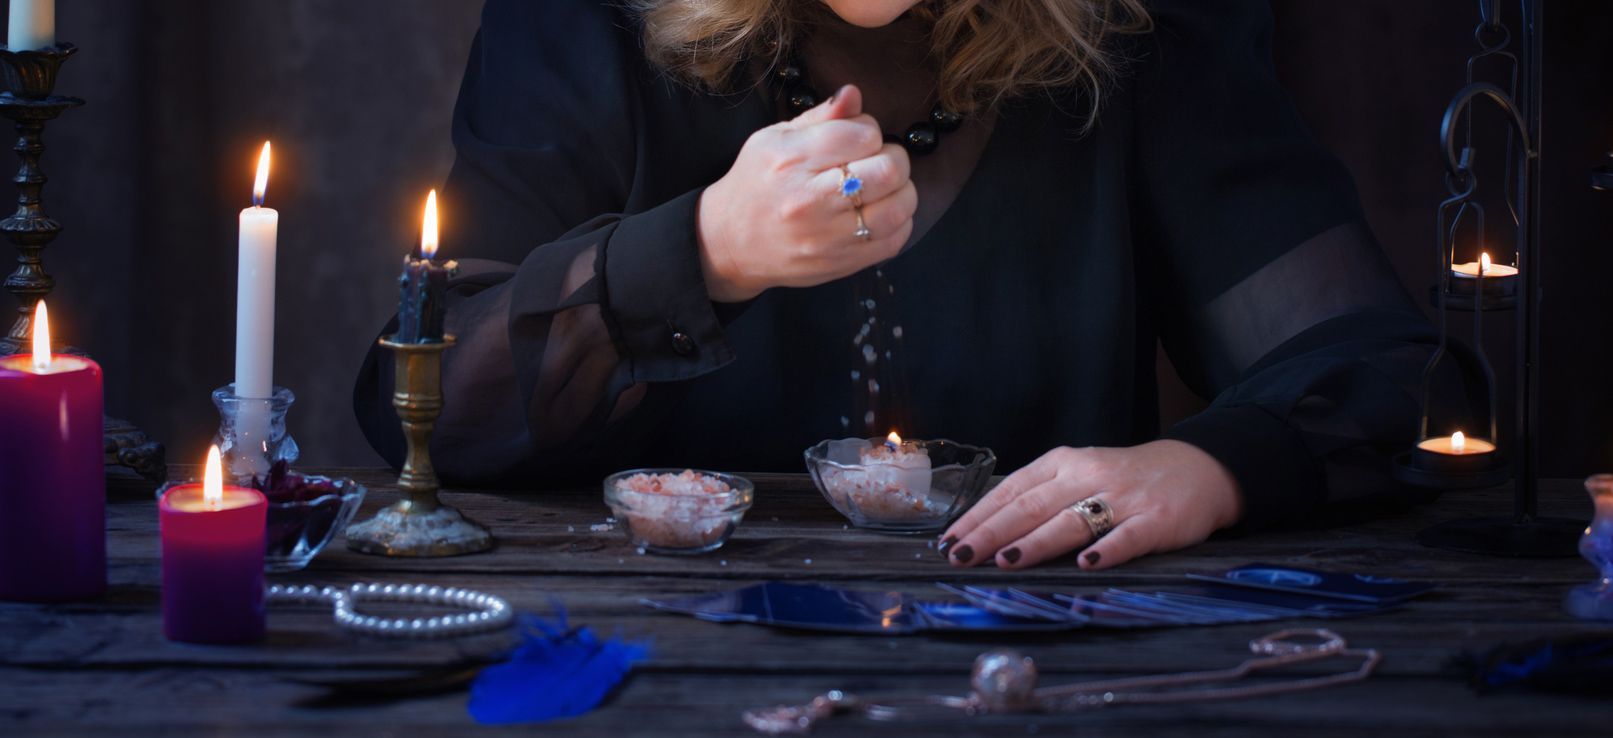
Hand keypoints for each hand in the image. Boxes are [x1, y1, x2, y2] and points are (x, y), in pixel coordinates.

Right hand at [697, 84, 915, 301]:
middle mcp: (810, 200)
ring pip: (898, 207)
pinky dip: (898, 222)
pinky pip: (894, 240)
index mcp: (791, 160)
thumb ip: (820, 117)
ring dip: (902, 191)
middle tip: (879, 161)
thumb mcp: (774, 139)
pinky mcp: (840, 263)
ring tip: (883, 188)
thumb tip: (854, 94)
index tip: (858, 139)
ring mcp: (827, 237)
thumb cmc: (755, 185)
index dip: (869, 130)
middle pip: (888, 170)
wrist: (730, 244)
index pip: (862, 134)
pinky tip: (879, 213)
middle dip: (894, 158)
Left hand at [939, 440, 1243, 569]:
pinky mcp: (1157, 519)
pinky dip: (1108, 548)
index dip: (977, 516)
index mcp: (1062, 463)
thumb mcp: (1076, 474)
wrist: (1196, 468)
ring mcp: (1123, 497)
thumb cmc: (1123, 479)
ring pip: (1072, 520)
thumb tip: (984, 531)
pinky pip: (1129, 536)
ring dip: (1036, 542)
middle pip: (1031, 506)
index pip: (1011, 490)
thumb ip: (1038, 497)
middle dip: (991, 532)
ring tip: (1005, 560)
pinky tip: (1087, 563)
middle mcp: (1087, 475)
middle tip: (961, 556)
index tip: (947, 540)